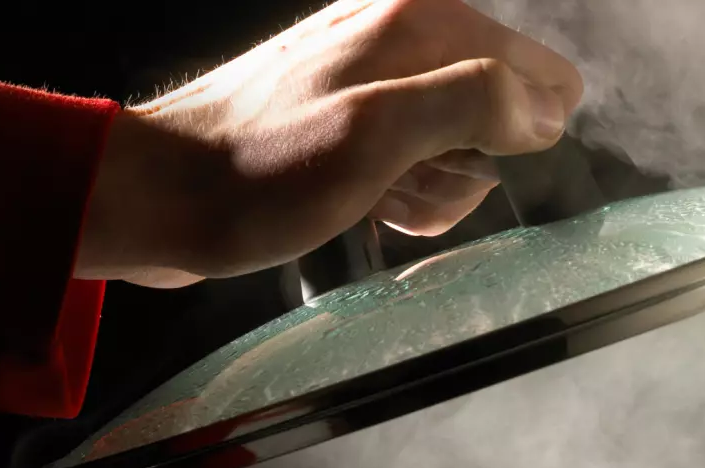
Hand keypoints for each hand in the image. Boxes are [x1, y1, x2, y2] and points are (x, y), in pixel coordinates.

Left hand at [77, 0, 582, 287]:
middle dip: (469, 169)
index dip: (519, 138)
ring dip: (433, 190)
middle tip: (405, 190)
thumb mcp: (375, 136)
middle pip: (502, 116)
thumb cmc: (260, 173)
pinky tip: (365, 207)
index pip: (540, 75)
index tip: (461, 169)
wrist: (159, 196)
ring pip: (458, 146)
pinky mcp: (348, 118)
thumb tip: (546, 110)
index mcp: (420, 24)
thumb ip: (471, 104)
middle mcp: (402, 36)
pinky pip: (413, 160)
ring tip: (377, 202)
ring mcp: (373, 77)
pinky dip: (401, 193)